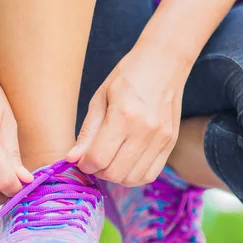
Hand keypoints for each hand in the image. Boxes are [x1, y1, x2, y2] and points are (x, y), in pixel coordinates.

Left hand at [67, 44, 187, 186]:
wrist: (164, 64)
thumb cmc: (128, 77)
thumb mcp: (100, 98)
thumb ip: (87, 132)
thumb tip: (71, 159)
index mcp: (123, 116)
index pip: (99, 158)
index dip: (86, 165)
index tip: (83, 159)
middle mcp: (144, 130)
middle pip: (116, 173)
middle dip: (99, 172)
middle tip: (95, 160)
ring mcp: (161, 139)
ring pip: (133, 178)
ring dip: (117, 176)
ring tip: (111, 162)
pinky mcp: (171, 143)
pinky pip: (151, 174)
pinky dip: (135, 176)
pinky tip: (127, 164)